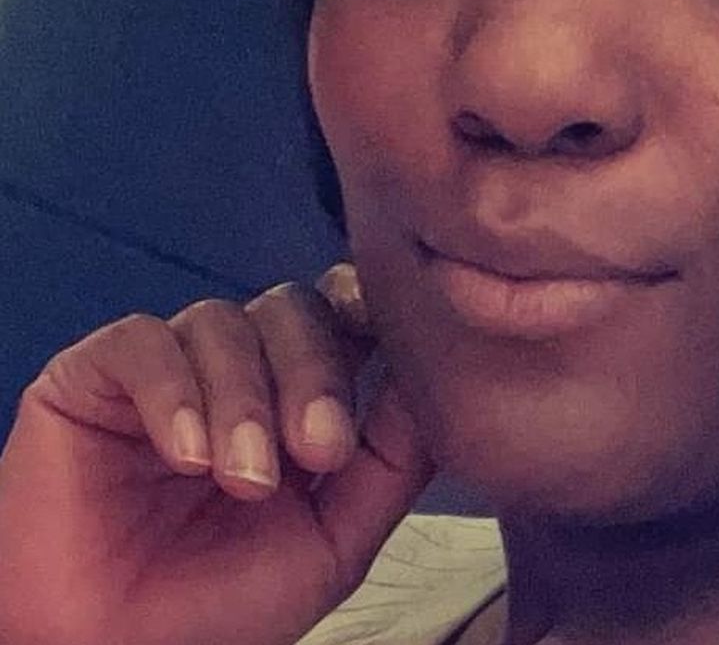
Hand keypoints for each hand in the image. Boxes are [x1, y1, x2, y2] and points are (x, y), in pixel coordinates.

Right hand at [0, 265, 433, 644]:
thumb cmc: (228, 603)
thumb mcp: (338, 537)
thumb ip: (392, 459)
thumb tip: (432, 377)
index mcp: (295, 389)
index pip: (340, 312)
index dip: (366, 307)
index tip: (388, 333)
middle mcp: (238, 364)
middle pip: (293, 306)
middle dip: (314, 372)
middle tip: (319, 452)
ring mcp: (170, 363)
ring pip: (222, 321)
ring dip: (244, 399)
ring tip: (243, 480)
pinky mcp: (95, 374)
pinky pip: (143, 343)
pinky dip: (173, 391)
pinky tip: (186, 456)